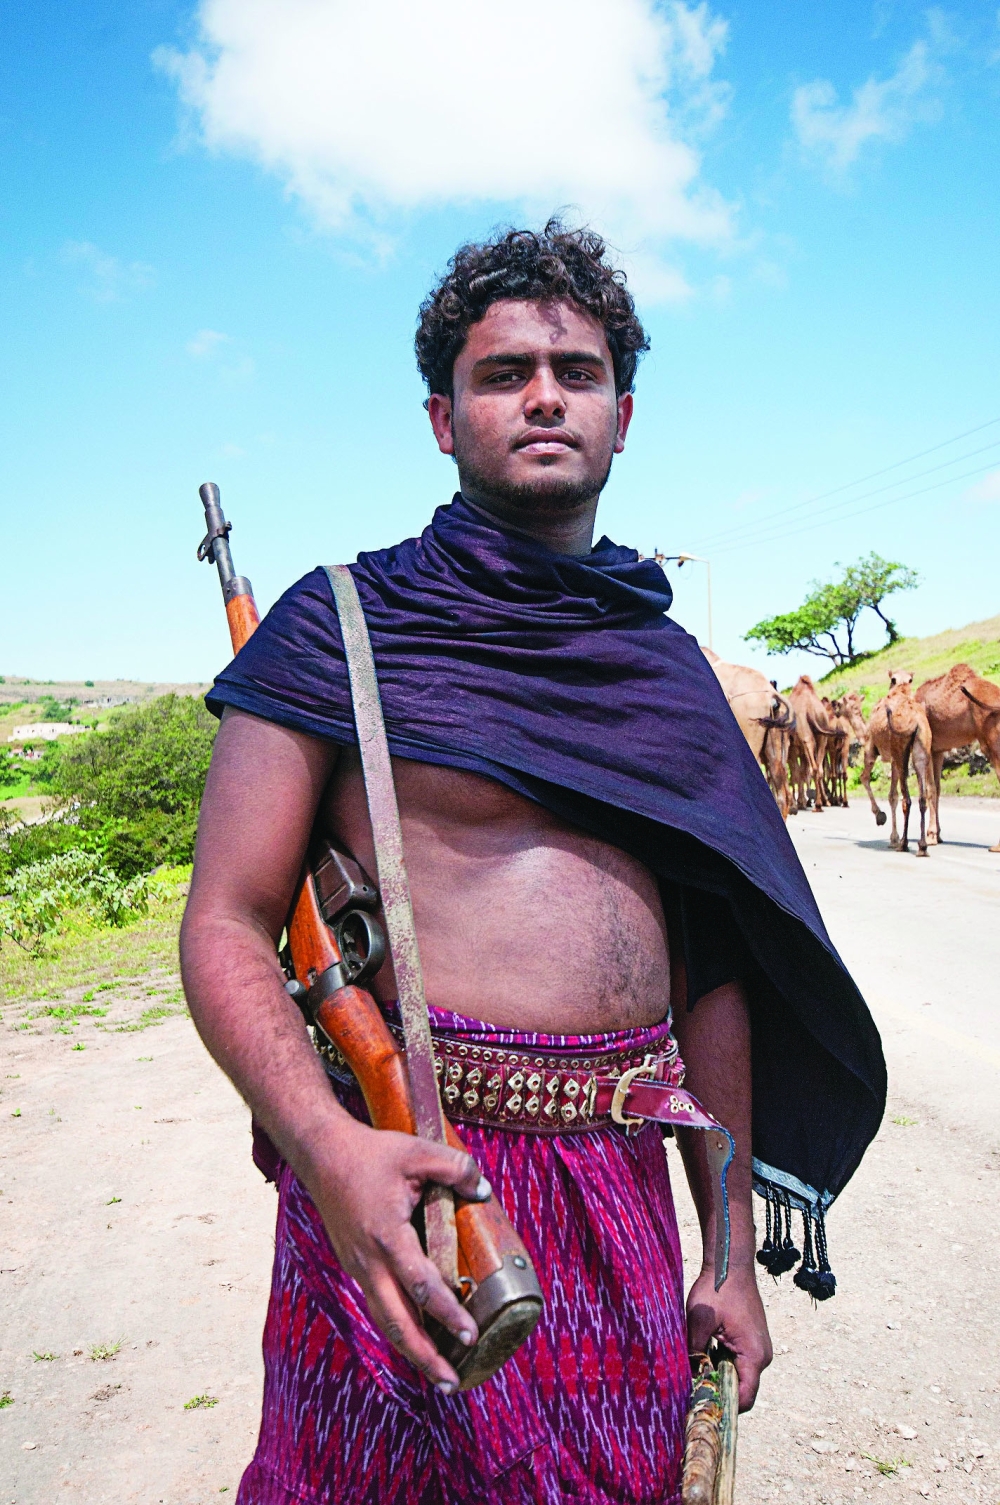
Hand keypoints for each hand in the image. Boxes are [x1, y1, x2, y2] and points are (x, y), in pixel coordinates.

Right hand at [308, 1120, 489, 1392]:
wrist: (322, 1153)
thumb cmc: (370, 1153)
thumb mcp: (417, 1151)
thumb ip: (455, 1168)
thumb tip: (484, 1191)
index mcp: (387, 1236)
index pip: (421, 1285)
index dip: (447, 1313)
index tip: (470, 1334)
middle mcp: (369, 1261)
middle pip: (396, 1322)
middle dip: (424, 1356)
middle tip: (452, 1382)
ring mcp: (358, 1266)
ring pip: (384, 1318)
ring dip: (410, 1348)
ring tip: (438, 1372)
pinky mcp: (354, 1264)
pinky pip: (378, 1303)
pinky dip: (398, 1325)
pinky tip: (416, 1333)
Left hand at [686, 1263, 771, 1410]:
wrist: (730, 1264)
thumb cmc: (716, 1289)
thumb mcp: (699, 1321)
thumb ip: (694, 1353)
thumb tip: (688, 1379)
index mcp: (754, 1355)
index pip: (744, 1398)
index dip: (724, 1406)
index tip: (701, 1407)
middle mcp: (762, 1356)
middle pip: (743, 1390)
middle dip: (719, 1392)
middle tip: (693, 1391)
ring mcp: (759, 1348)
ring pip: (740, 1376)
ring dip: (720, 1377)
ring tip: (697, 1372)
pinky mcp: (753, 1340)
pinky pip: (740, 1363)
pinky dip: (724, 1364)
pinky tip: (705, 1355)